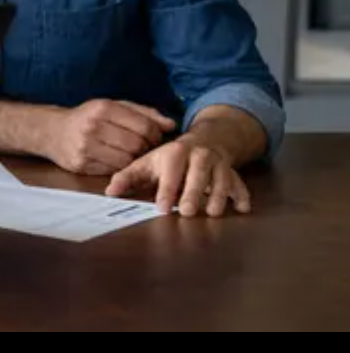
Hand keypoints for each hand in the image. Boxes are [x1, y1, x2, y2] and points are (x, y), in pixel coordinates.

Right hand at [41, 99, 176, 175]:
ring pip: (126, 160)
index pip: (144, 126)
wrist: (51, 131)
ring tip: (129, 154)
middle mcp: (93, 126)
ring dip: (133, 160)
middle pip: (136, 145)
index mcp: (103, 108)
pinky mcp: (81, 164)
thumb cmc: (88, 118)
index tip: (155, 137)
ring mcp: (85, 147)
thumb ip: (143, 113)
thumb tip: (171, 125)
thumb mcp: (113, 106)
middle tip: (143, 148)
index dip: (155, 134)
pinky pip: (112, 170)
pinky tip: (115, 159)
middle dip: (145, 149)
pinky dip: (119, 167)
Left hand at [106, 135, 250, 216]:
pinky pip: (240, 184)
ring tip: (213, 213)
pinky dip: (242, 195)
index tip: (161, 207)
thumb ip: (128, 177)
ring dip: (218, 196)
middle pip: (197, 176)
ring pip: (221, 180)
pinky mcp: (233, 173)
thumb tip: (109, 192)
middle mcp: (200, 156)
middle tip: (187, 212)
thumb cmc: (171, 158)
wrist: (207, 139)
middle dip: (193, 193)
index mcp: (176, 153)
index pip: (171, 172)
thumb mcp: (148, 162)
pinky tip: (242, 208)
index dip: (166, 190)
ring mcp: (219, 164)